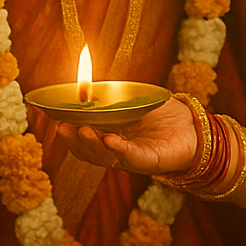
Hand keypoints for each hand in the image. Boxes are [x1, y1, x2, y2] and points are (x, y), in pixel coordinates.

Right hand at [51, 94, 197, 173]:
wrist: (193, 126)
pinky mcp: (150, 162)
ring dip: (92, 145)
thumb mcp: (133, 100)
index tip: (52, 117)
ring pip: (105, 157)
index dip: (68, 129)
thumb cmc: (162, 113)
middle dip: (74, 140)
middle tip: (62, 127)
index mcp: (109, 135)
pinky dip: (120, 150)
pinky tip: (111, 139)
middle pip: (89, 150)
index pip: (83, 136)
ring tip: (82, 131)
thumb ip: (112, 97)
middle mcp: (116, 150)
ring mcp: (131, 158)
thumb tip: (87, 83)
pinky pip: (132, 158)